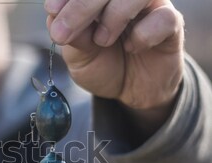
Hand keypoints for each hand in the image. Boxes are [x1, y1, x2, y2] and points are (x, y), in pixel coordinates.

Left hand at [45, 0, 184, 110]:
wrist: (129, 91)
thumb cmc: (103, 65)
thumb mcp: (78, 55)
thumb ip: (70, 34)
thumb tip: (55, 13)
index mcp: (99, 0)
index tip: (52, 9)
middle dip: (81, 6)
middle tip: (63, 32)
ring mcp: (149, 6)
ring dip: (114, 16)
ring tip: (102, 41)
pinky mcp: (171, 24)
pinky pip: (164, 18)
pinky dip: (143, 34)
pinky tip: (132, 47)